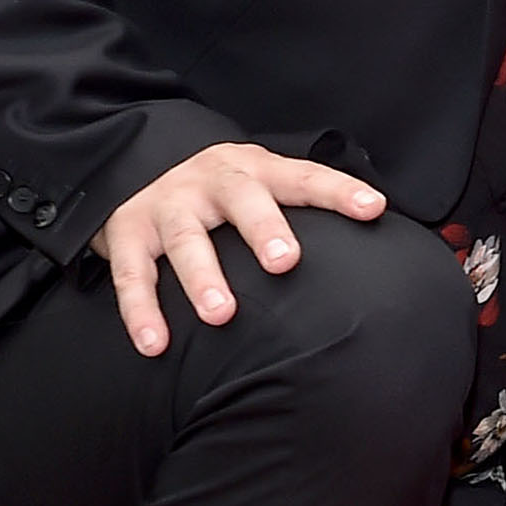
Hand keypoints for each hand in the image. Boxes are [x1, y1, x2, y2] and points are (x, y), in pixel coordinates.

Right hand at [88, 141, 388, 357]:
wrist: (133, 162)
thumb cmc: (222, 192)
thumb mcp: (263, 186)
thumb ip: (306, 210)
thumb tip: (379, 244)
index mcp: (256, 171)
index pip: (304, 178)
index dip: (339, 191)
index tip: (373, 209)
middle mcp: (213, 182)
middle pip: (242, 199)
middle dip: (264, 228)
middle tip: (285, 261)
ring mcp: (167, 205)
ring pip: (185, 239)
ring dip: (203, 276)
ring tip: (221, 314)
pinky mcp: (127, 233)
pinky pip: (133, 274)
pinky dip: (141, 311)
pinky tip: (155, 343)